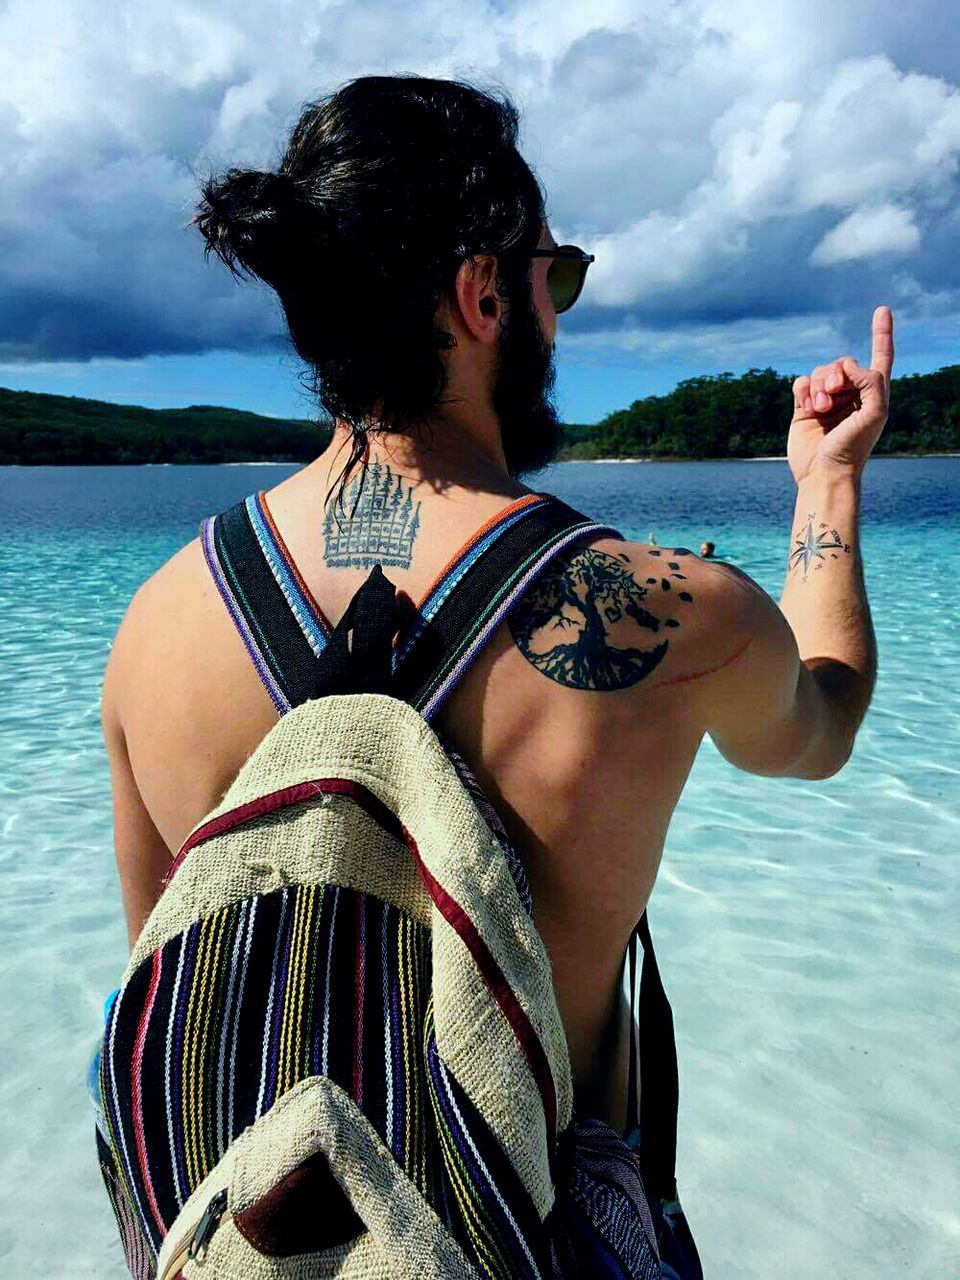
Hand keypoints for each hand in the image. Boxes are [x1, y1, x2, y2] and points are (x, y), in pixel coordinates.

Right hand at [787, 306, 894, 484]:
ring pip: (820, 372)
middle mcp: (850, 394)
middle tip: (834, 393)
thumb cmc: (853, 449)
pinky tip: (807, 406)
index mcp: (873, 394)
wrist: (824, 473)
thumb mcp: (875, 414)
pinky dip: (803, 389)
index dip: (882, 333)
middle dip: (836, 374)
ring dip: (819, 386)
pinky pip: (801, 383)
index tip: (882, 310)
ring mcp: (826, 401)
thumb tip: (848, 365)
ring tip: (820, 408)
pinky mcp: (804, 408)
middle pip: (842, 364)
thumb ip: (870, 382)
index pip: (881, 356)